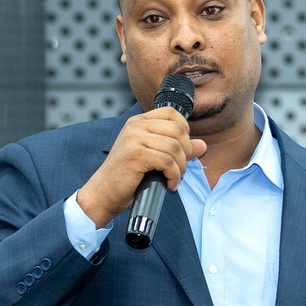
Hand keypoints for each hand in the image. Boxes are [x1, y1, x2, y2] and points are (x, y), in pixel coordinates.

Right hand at [75, 108, 207, 226]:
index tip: (182, 150)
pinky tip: (168, 184)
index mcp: (138, 122)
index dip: (184, 130)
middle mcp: (135, 126)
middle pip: (178, 130)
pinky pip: (168, 162)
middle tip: (179, 169)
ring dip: (180, 167)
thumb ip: (177, 149)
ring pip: (175, 147)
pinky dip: (173, 176)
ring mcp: (134, 138)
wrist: (104, 192)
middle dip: (186, 152)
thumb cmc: (127, 177)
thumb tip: (202, 145)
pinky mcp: (136, 154)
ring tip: (173, 178)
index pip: (172, 113)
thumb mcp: (153, 158)